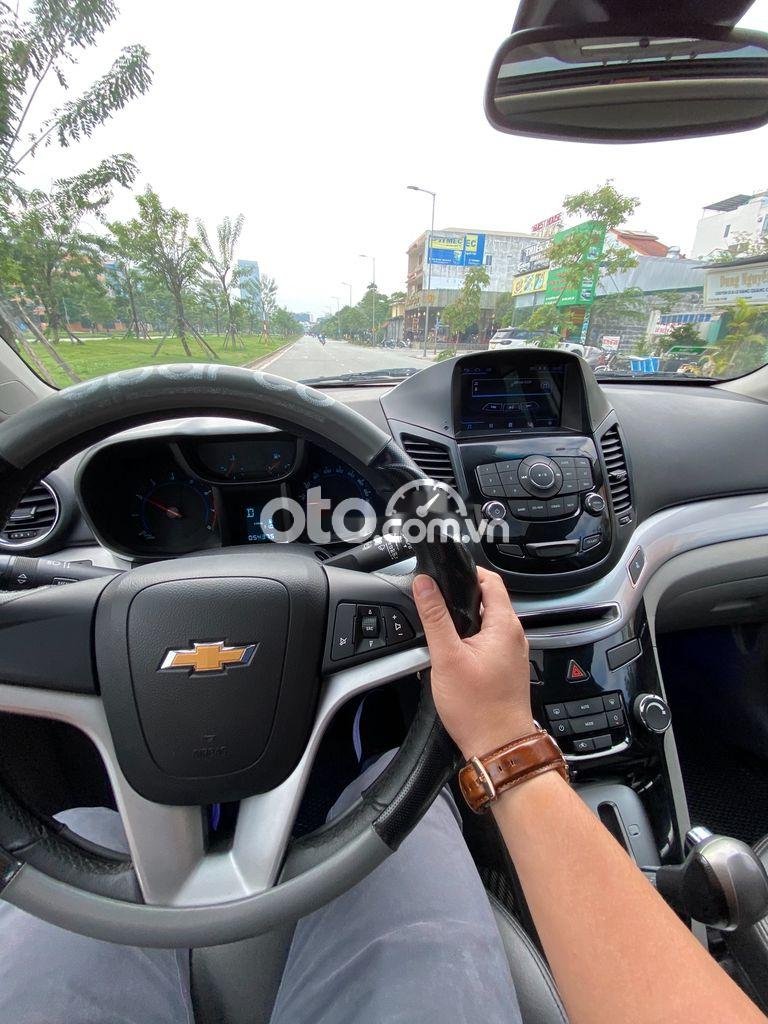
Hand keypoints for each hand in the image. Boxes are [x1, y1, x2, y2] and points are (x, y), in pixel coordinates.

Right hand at [412, 567, 534, 758]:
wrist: (497, 747)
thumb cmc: (478, 709)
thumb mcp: (447, 657)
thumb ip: (435, 617)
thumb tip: (424, 585)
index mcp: (504, 625)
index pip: (490, 580)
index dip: (467, 572)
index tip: (445, 575)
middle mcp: (514, 636)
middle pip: (489, 600)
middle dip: (462, 598)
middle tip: (437, 603)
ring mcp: (513, 653)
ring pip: (488, 622)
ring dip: (466, 620)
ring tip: (442, 630)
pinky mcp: (507, 668)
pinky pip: (490, 642)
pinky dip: (472, 640)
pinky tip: (455, 654)